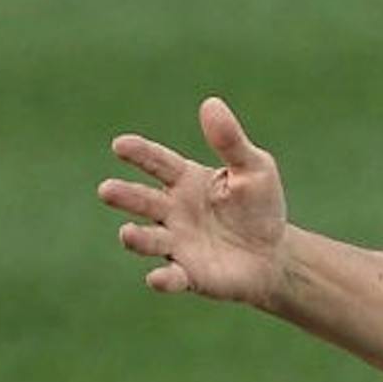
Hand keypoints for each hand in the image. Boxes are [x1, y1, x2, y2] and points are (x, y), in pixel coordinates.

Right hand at [97, 97, 289, 306]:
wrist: (275, 254)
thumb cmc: (259, 207)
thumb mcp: (255, 169)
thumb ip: (231, 141)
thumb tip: (211, 103)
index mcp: (184, 181)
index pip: (157, 163)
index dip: (139, 154)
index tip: (120, 145)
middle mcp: (172, 211)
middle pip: (141, 200)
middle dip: (124, 195)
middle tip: (107, 190)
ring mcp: (176, 243)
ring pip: (148, 239)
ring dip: (136, 238)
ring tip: (128, 233)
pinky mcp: (189, 275)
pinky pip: (171, 277)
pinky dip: (163, 279)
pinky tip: (158, 278)